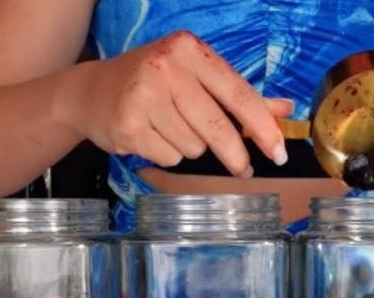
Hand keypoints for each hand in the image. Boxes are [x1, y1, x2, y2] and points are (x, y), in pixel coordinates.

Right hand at [70, 31, 292, 177]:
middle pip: (217, 128)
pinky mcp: (128, 125)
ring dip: (190, 147)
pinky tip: (150, 136)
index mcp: (189, 50)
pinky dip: (166, 154)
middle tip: (244, 170)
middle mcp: (166, 68)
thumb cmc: (151, 82)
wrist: (89, 92)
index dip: (262, 127)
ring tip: (168, 128)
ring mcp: (143, 96)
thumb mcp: (195, 76)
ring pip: (193, 147)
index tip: (278, 152)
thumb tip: (284, 109)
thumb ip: (239, 94)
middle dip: (235, 155)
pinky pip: (169, 157)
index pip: (238, 94)